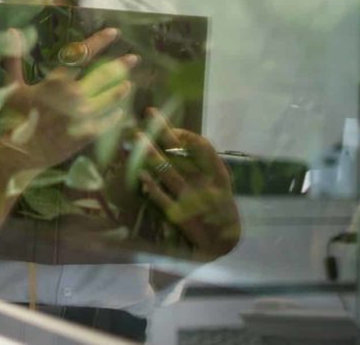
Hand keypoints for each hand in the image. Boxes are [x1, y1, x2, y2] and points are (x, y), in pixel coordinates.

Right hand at [0, 27, 137, 169]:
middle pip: (104, 75)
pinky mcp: (90, 133)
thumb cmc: (15, 118)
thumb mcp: (12, 86)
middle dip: (121, 65)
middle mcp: (74, 96)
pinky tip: (120, 111)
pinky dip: (116, 114)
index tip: (114, 32)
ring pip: (111, 97)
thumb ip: (14, 57)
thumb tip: (13, 30)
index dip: (100, 41)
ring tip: (128, 84)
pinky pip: (109, 120)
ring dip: (121, 89)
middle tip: (134, 58)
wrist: (21, 153)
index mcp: (56, 81)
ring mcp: (84, 115)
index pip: (82, 55)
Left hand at [137, 108, 240, 259]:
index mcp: (218, 176)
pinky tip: (140, 174)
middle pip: (182, 154)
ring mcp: (193, 201)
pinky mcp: (181, 217)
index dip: (187, 135)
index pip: (204, 148)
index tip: (172, 127)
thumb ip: (201, 167)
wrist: (224, 245)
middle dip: (165, 132)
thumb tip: (176, 140)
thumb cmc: (217, 208)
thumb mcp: (216, 185)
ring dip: (151, 154)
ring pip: (169, 173)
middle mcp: (207, 186)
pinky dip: (152, 186)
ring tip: (136, 138)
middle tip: (148, 113)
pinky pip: (163, 198)